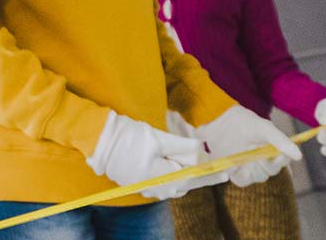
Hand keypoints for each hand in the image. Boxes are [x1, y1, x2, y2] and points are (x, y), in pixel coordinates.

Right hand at [87, 111, 205, 197]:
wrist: (99, 140)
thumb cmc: (130, 136)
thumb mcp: (159, 138)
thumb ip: (182, 147)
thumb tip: (201, 152)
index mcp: (163, 178)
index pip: (194, 177)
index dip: (211, 174)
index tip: (226, 173)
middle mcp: (156, 188)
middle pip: (184, 183)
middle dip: (196, 172)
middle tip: (206, 161)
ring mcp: (146, 189)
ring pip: (173, 184)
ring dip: (182, 173)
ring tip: (189, 161)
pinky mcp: (138, 185)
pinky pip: (161, 184)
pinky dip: (169, 175)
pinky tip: (170, 164)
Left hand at [195, 106, 300, 186]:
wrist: (218, 121)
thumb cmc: (244, 122)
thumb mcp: (263, 128)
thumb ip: (280, 140)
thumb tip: (299, 156)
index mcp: (273, 148)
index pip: (284, 159)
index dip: (281, 159)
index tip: (275, 154)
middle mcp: (264, 159)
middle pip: (272, 170)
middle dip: (265, 163)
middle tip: (255, 152)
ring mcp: (251, 167)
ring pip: (259, 177)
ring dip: (252, 168)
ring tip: (242, 156)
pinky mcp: (237, 173)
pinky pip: (243, 181)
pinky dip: (239, 174)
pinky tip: (234, 164)